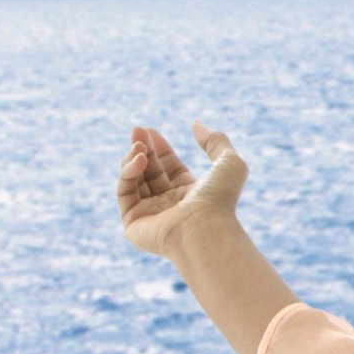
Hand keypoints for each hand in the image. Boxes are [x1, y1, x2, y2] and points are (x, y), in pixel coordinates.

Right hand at [116, 120, 251, 259]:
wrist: (204, 230)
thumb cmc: (220, 199)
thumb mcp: (229, 162)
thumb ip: (215, 140)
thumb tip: (196, 123)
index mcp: (191, 194)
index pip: (169, 167)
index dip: (158, 147)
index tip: (149, 130)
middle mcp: (169, 205)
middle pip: (149, 171)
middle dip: (143, 148)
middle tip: (137, 130)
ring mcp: (150, 214)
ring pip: (133, 179)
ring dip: (134, 158)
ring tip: (138, 144)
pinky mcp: (133, 223)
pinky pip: (124, 191)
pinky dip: (128, 172)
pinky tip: (139, 159)